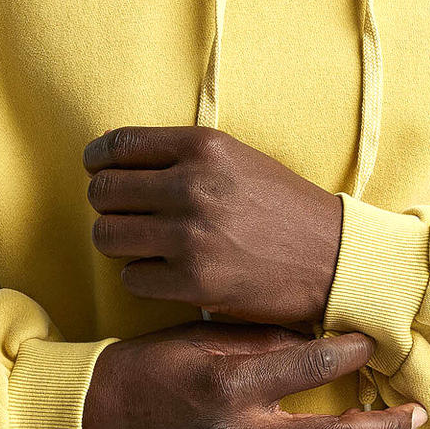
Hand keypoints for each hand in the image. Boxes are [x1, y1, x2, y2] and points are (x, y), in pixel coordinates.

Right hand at [82, 321, 427, 428]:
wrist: (94, 424)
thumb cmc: (148, 368)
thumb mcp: (200, 337)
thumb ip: (261, 341)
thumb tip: (316, 339)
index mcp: (230, 382)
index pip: (311, 366)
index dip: (351, 352)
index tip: (373, 342)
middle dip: (385, 427)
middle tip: (416, 415)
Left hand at [83, 125, 342, 324]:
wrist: (333, 258)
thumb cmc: (283, 206)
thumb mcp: (238, 158)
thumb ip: (183, 155)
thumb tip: (116, 161)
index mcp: (204, 147)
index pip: (119, 145)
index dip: (97, 158)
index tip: (96, 167)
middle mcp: (193, 186)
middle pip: (103, 191)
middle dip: (105, 202)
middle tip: (122, 211)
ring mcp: (191, 237)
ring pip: (107, 236)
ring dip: (118, 240)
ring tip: (142, 241)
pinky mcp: (193, 283)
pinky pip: (131, 277)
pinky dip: (142, 275)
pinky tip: (166, 270)